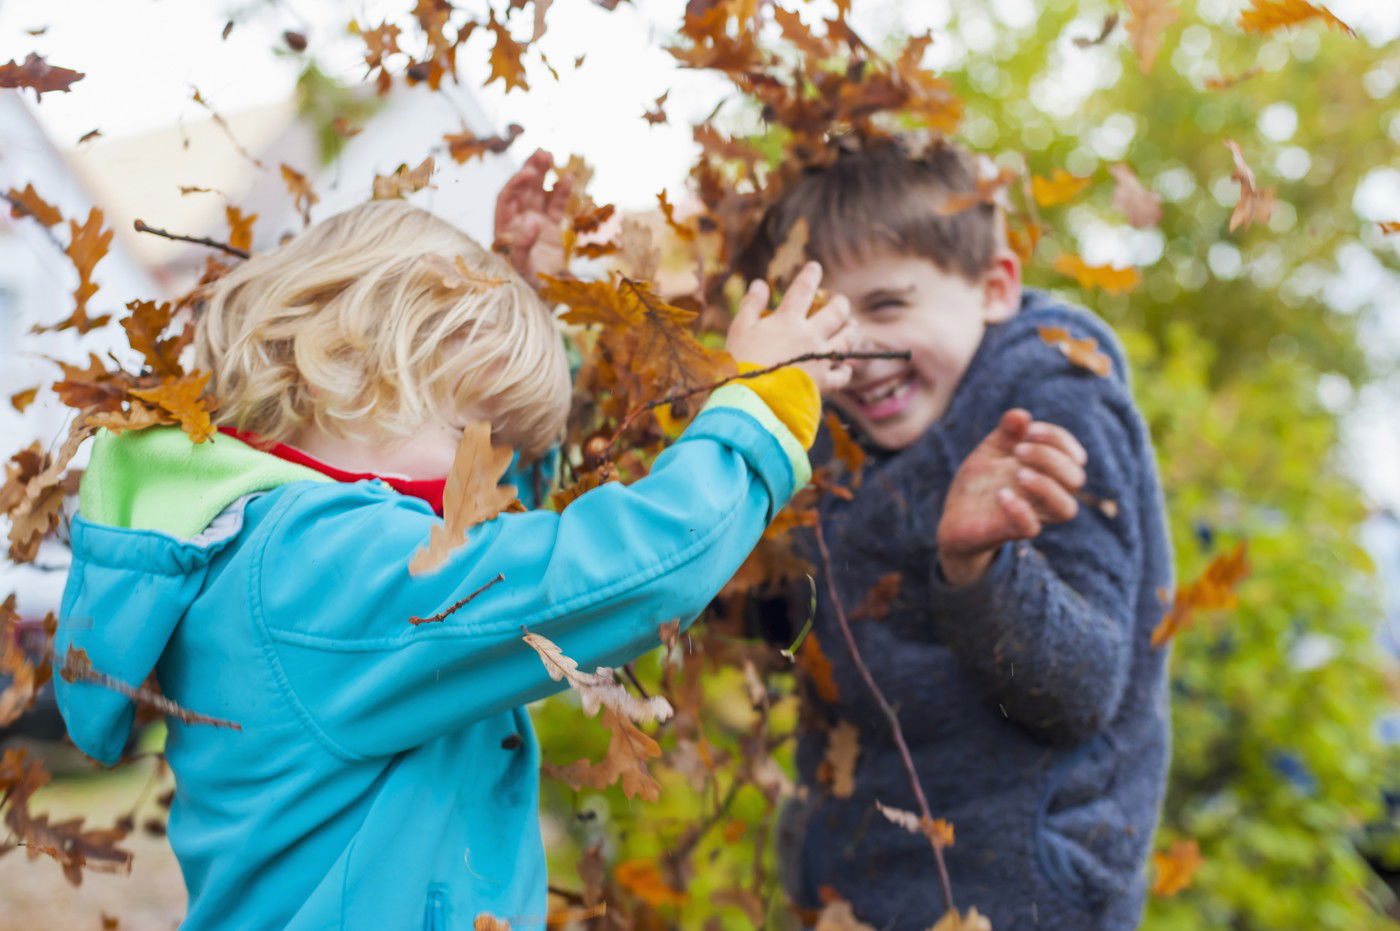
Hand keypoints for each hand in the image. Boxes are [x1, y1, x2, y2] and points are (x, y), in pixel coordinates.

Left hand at [493, 149, 570, 283]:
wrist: (544, 299)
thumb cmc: (527, 287)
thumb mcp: (522, 270)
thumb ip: (522, 247)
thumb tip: (532, 224)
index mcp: (504, 229)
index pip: (506, 199)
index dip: (515, 184)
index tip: (528, 173)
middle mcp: (517, 222)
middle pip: (521, 190)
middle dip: (530, 171)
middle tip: (542, 153)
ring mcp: (534, 223)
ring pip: (537, 193)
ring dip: (543, 175)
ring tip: (550, 155)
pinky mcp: (550, 228)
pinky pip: (555, 205)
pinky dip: (561, 192)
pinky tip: (568, 179)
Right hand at [725, 262, 854, 393]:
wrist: (753, 399)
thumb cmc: (741, 363)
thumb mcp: (739, 329)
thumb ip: (751, 305)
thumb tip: (760, 283)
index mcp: (788, 320)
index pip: (803, 290)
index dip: (810, 275)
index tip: (815, 267)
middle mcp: (810, 336)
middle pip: (836, 312)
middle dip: (840, 303)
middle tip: (840, 301)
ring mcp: (820, 359)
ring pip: (847, 339)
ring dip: (852, 330)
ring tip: (852, 325)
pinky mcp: (824, 383)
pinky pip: (843, 374)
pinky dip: (845, 369)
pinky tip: (844, 367)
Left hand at [937, 409, 1086, 585]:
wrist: (955, 516)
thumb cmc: (982, 482)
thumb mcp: (992, 450)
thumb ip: (1006, 432)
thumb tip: (1020, 415)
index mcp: (1047, 472)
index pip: (1074, 456)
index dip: (1058, 439)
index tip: (1030, 430)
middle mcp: (1046, 495)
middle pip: (1076, 479)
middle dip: (1050, 458)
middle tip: (1019, 450)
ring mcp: (1031, 514)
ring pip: (1066, 509)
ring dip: (1046, 486)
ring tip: (1018, 474)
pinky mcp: (1009, 531)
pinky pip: (1030, 528)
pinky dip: (1019, 508)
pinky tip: (1001, 494)